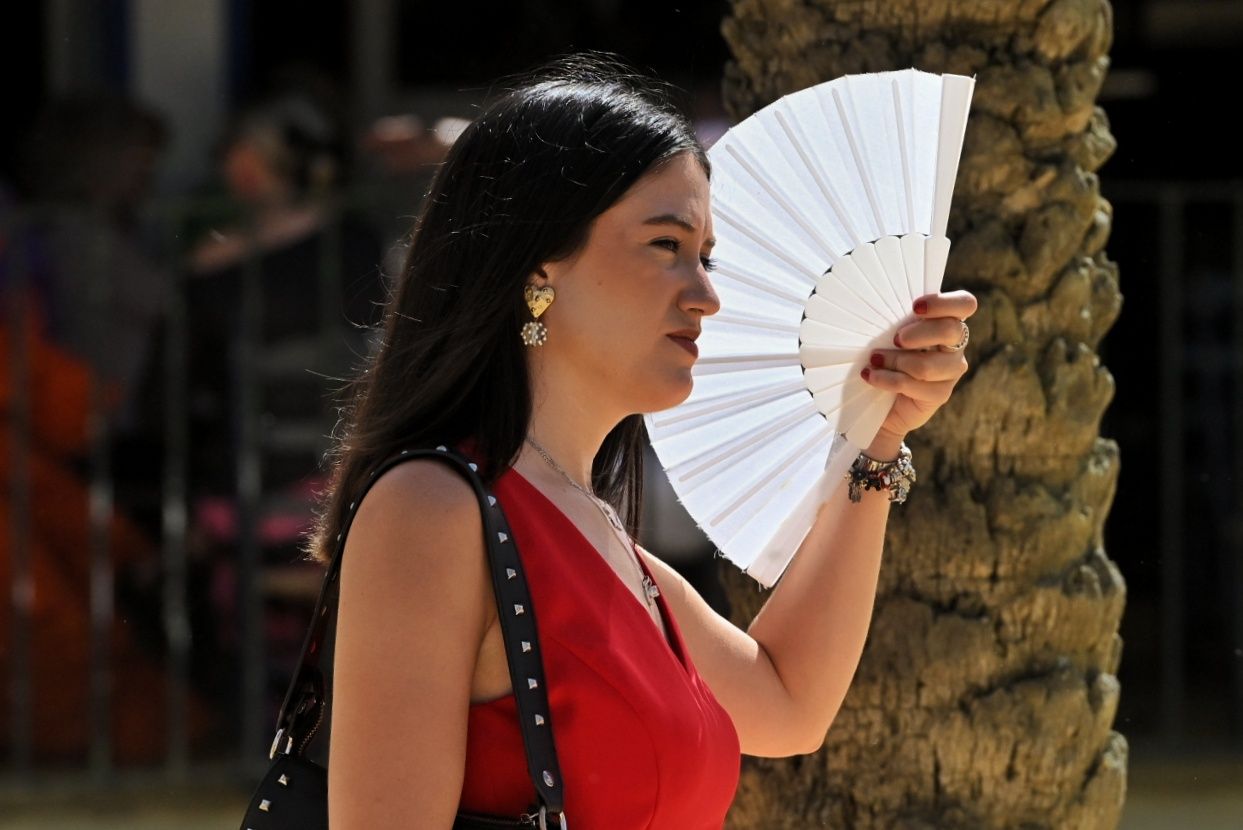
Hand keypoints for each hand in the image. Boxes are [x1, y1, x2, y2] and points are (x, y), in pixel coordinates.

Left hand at [861, 290, 976, 454]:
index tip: (915, 308)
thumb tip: (875, 305)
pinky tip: (871, 376)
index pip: (964, 304)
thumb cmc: (886, 352)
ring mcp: (952, 370)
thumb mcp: (889, 332)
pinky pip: (913, 384)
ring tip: (874, 359)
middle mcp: (955, 344)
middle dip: (918, 333)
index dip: (943, 303)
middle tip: (896, 339)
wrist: (882, 398)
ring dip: (894, 360)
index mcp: (947, 320)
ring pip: (926, 364)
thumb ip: (896, 319)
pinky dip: (887, 379)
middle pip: (951, 330)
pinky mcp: (941, 393)